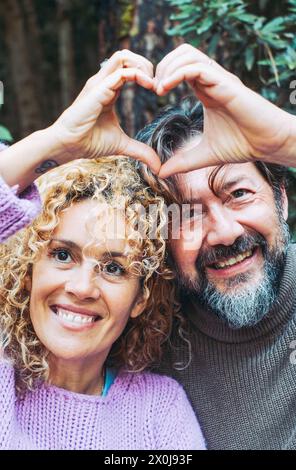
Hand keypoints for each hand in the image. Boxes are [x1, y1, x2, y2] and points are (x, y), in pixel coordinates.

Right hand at [51, 50, 160, 172]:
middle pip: (126, 55)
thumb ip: (140, 151)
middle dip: (146, 64)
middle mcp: (103, 82)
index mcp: (108, 90)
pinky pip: (121, 72)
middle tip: (157, 84)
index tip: (157, 91)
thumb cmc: (89, 142)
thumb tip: (157, 165)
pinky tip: (148, 86)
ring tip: (152, 83)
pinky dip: (138, 75)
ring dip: (142, 65)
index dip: (145, 74)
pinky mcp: (98, 89)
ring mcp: (99, 83)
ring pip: (122, 56)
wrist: (69, 146)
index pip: (128, 67)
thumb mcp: (122, 145)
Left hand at [154, 44, 293, 177]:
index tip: (152, 95)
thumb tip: (161, 173)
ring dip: (167, 67)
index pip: (179, 67)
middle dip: (162, 66)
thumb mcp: (204, 155)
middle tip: (153, 89)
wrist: (268, 145)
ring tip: (158, 89)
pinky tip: (166, 88)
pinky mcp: (226, 84)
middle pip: (182, 52)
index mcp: (205, 90)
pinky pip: (198, 67)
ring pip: (188, 53)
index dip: (161, 75)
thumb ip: (182, 162)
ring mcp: (219, 79)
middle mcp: (211, 80)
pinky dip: (178, 73)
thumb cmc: (242, 145)